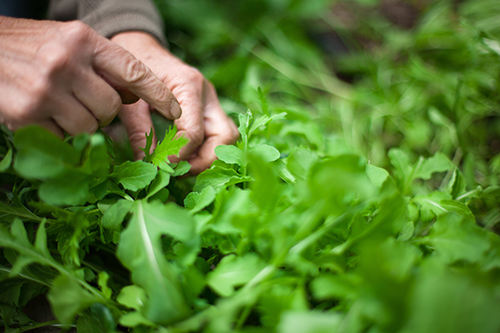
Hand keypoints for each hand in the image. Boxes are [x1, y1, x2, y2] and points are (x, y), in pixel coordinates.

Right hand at [0, 17, 180, 136]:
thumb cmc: (30, 47)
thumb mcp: (70, 42)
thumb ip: (102, 65)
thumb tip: (134, 96)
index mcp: (83, 40)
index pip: (134, 70)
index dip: (158, 93)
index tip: (176, 111)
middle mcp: (66, 61)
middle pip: (112, 107)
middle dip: (103, 111)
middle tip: (84, 101)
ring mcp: (45, 89)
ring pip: (90, 127)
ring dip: (81, 123)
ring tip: (59, 106)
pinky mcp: (26, 114)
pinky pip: (63, 137)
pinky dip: (58, 132)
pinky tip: (42, 114)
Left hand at [111, 32, 238, 174]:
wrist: (139, 47)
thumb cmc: (132, 68)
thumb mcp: (130, 100)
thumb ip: (139, 132)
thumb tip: (146, 164)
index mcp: (189, 85)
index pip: (194, 132)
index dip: (180, 156)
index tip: (162, 168)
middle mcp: (207, 93)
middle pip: (225, 136)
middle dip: (205, 160)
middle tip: (180, 172)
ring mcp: (212, 100)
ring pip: (227, 137)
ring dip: (209, 157)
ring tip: (183, 167)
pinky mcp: (209, 108)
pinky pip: (219, 134)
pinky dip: (207, 150)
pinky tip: (186, 157)